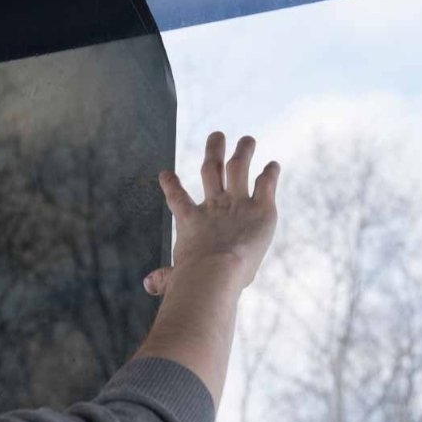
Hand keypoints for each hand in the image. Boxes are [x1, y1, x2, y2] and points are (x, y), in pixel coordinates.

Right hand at [144, 131, 278, 295]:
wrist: (213, 272)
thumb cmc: (192, 279)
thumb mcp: (175, 278)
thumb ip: (165, 279)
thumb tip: (148, 285)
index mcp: (190, 222)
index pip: (177, 199)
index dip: (171, 185)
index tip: (165, 173)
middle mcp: (214, 206)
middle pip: (211, 170)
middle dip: (214, 151)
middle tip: (217, 135)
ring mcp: (237, 204)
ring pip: (239, 168)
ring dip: (243, 151)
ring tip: (248, 139)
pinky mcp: (262, 209)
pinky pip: (266, 184)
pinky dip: (270, 174)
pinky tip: (274, 166)